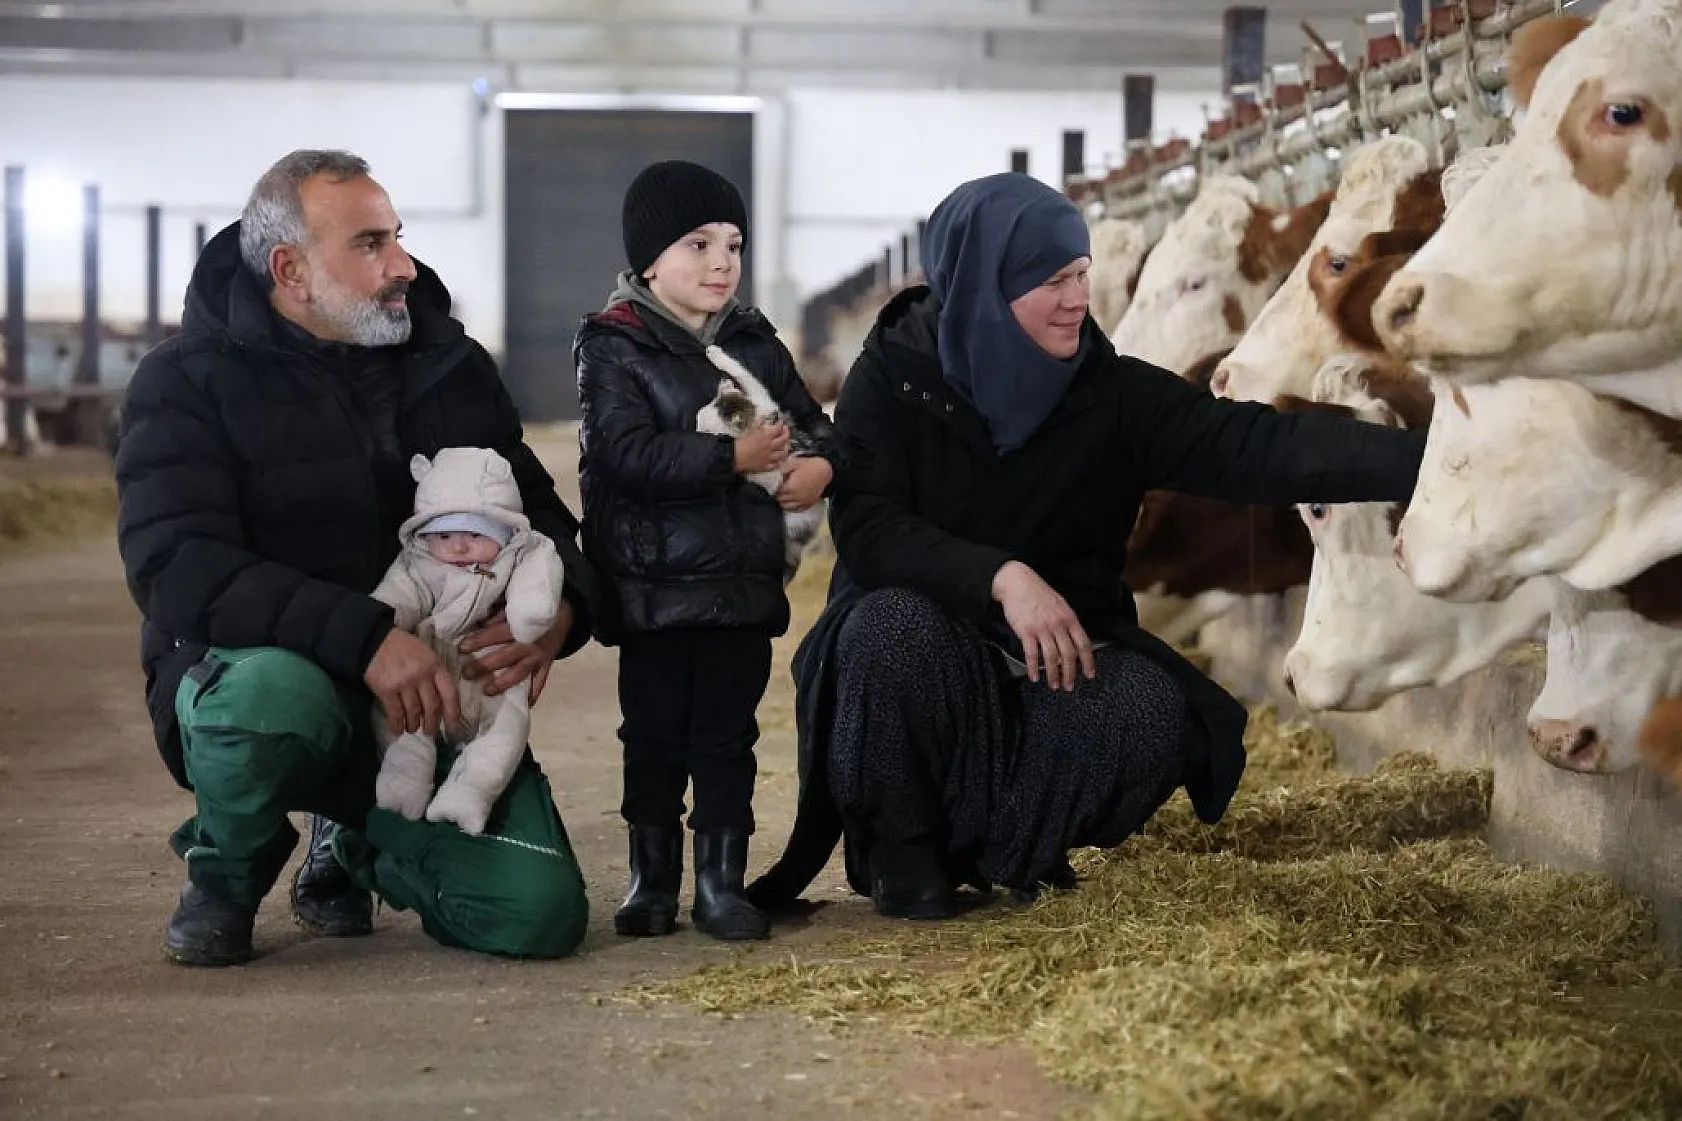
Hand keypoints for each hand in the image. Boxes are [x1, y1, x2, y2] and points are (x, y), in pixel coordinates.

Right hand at [364, 628, 461, 736]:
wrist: (374, 640)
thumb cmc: (403, 647)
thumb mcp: (426, 654)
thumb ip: (435, 673)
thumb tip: (442, 700)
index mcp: (435, 666)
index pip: (450, 693)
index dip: (453, 712)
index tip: (453, 725)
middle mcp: (422, 676)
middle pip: (432, 706)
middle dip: (431, 723)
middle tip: (430, 731)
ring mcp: (404, 683)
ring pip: (414, 712)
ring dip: (414, 724)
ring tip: (413, 729)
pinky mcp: (386, 689)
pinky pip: (395, 712)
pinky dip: (397, 724)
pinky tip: (398, 730)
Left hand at [459, 600, 573, 702]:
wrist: (564, 614)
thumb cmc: (533, 609)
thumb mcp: (517, 605)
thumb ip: (499, 614)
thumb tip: (479, 623)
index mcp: (520, 626)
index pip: (495, 634)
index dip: (478, 641)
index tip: (461, 648)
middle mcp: (529, 644)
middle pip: (504, 656)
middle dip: (484, 666)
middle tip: (467, 673)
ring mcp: (539, 658)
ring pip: (519, 672)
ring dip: (502, 683)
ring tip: (487, 691)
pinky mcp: (547, 666)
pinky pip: (540, 683)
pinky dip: (532, 695)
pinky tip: (523, 705)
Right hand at [734, 420, 789, 474]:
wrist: (734, 457)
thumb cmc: (740, 443)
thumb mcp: (750, 431)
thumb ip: (759, 426)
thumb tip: (764, 420)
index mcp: (766, 436)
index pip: (778, 428)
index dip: (781, 424)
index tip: (781, 423)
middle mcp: (770, 446)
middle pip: (784, 440)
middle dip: (787, 434)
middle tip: (785, 431)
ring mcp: (770, 457)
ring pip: (783, 453)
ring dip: (785, 448)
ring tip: (784, 446)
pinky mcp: (766, 466)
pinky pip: (776, 465)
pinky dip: (779, 461)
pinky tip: (778, 459)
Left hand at [776, 456, 832, 510]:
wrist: (826, 470)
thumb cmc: (811, 466)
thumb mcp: (794, 463)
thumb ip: (782, 469)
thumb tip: (775, 475)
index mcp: (790, 487)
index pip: (776, 493)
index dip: (774, 489)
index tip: (775, 486)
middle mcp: (796, 497)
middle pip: (780, 500)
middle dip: (779, 495)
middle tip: (780, 489)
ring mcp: (803, 501)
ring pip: (787, 507)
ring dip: (785, 501)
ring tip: (786, 495)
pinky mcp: (809, 503)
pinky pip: (797, 509)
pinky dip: (793, 506)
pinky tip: (793, 499)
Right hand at [991, 561, 1095, 692]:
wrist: (1017, 582)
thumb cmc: (1038, 593)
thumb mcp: (1060, 604)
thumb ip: (1066, 623)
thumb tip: (1070, 644)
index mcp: (1069, 618)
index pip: (1084, 644)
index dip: (1088, 662)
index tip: (1089, 674)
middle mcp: (1058, 624)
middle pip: (1069, 655)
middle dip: (1070, 674)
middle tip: (1069, 686)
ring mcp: (1042, 628)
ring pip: (1051, 657)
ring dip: (1053, 674)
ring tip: (1054, 685)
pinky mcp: (1026, 631)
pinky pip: (1031, 654)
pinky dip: (1033, 667)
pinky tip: (1034, 676)